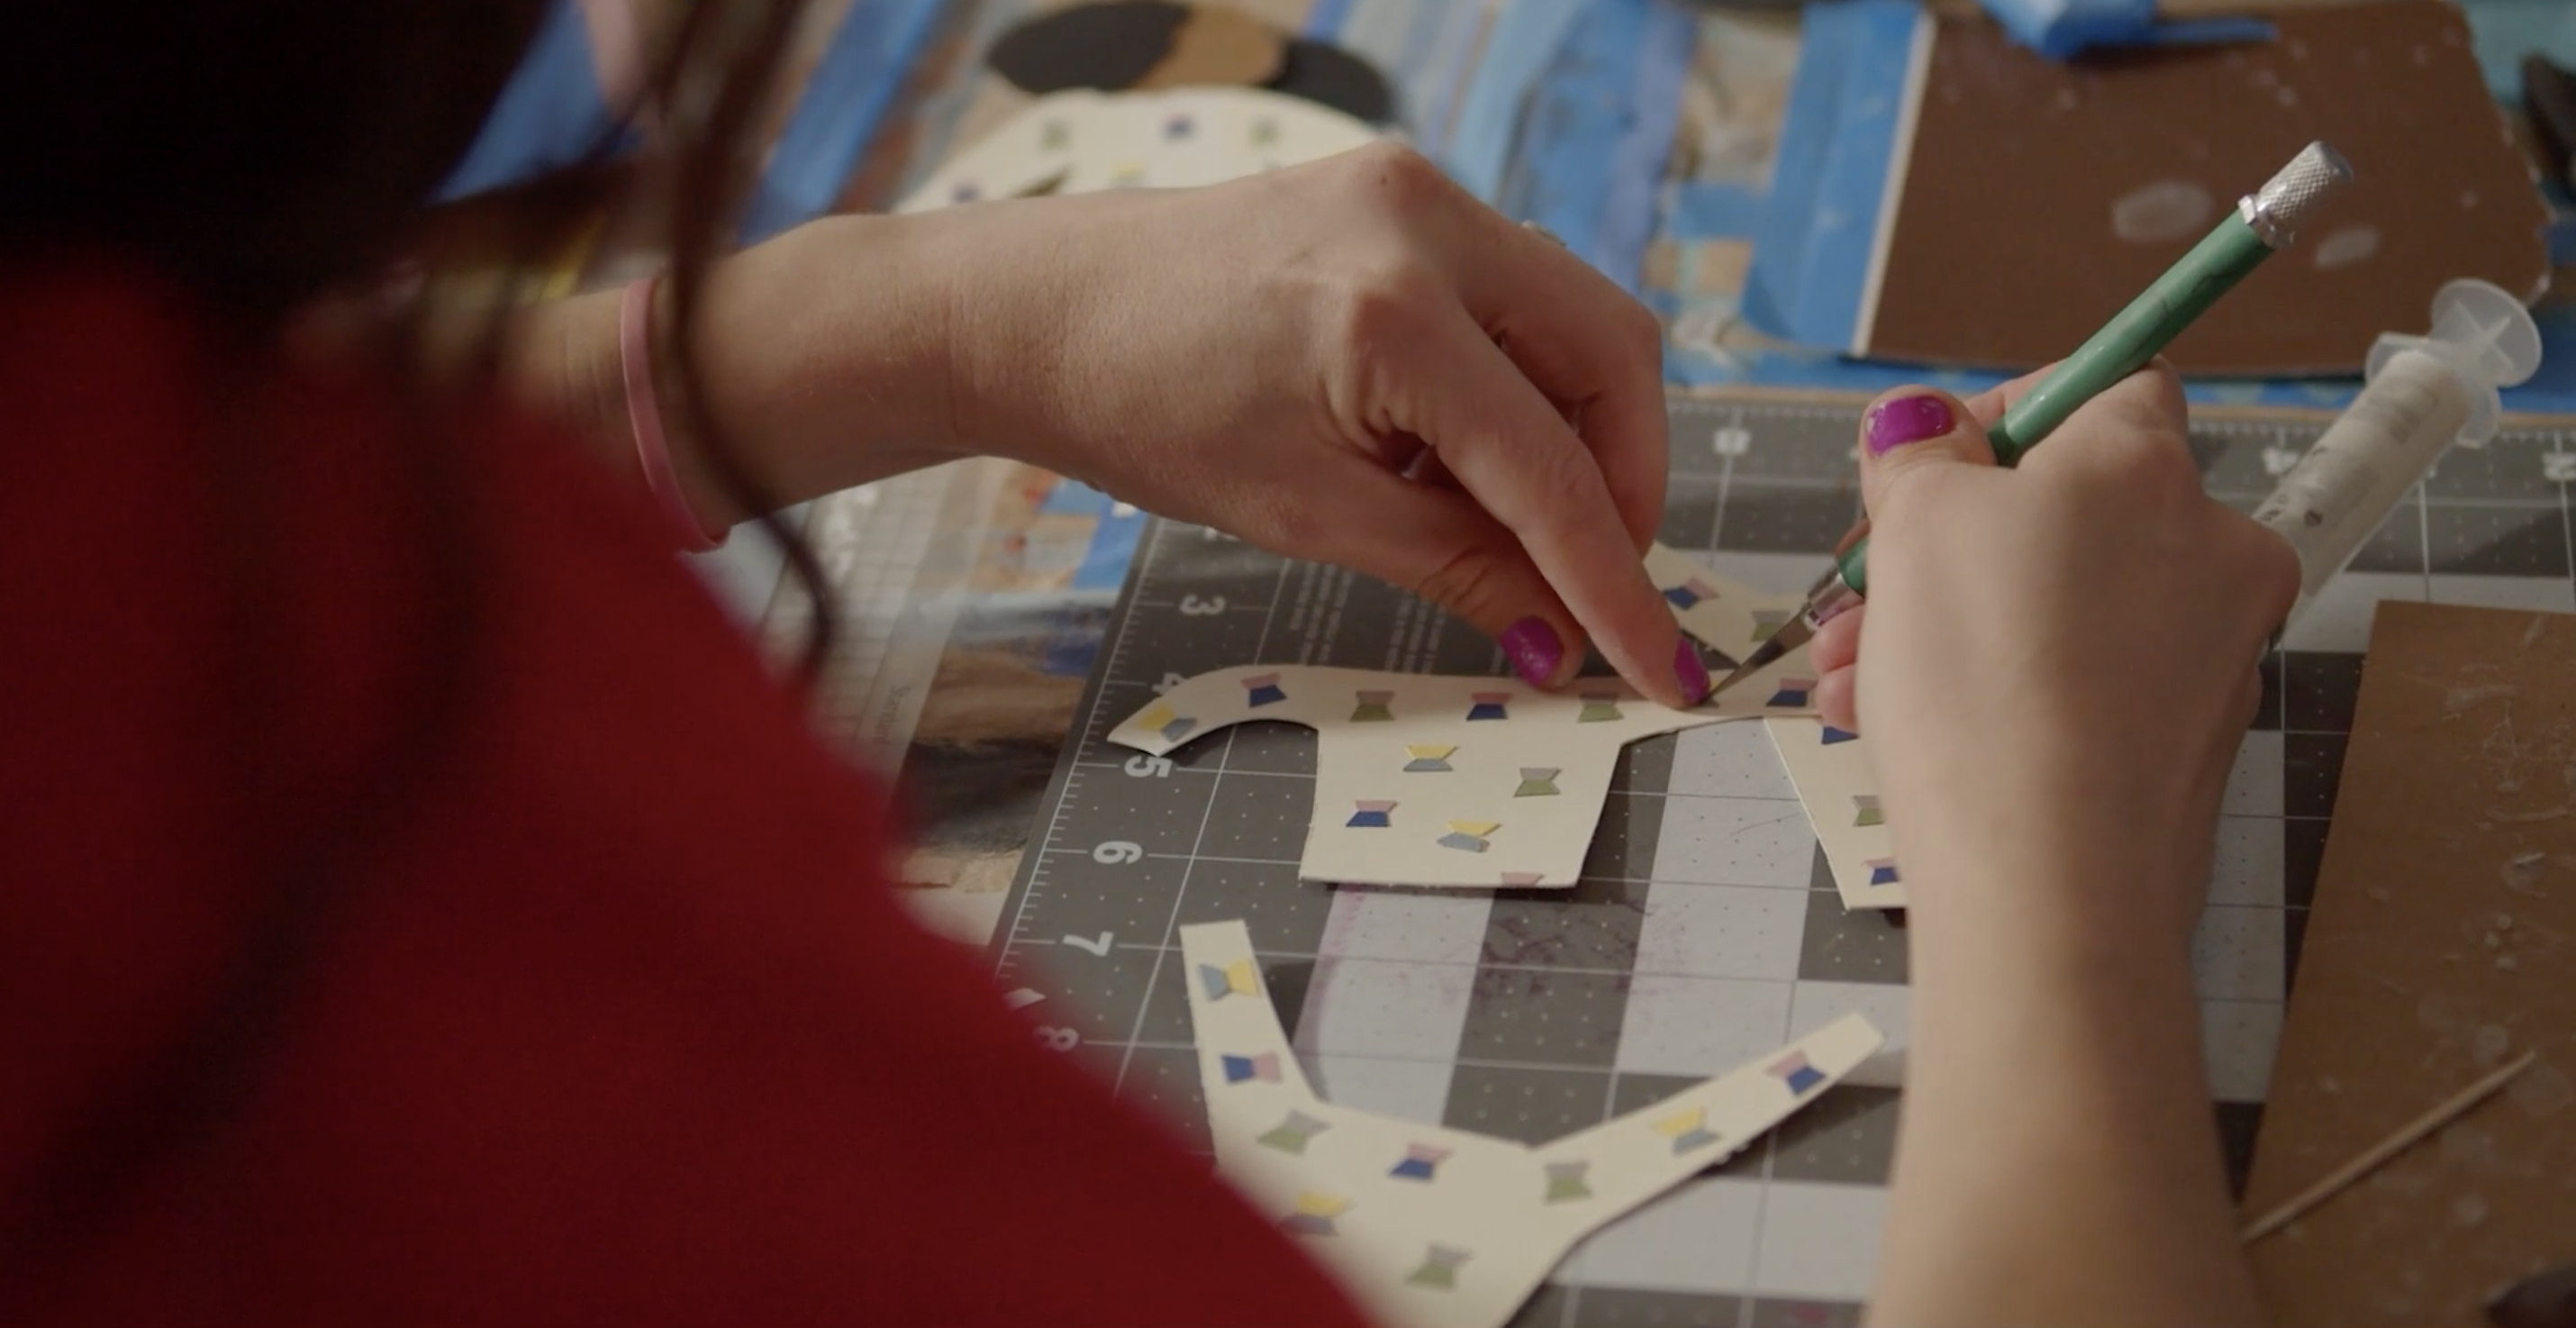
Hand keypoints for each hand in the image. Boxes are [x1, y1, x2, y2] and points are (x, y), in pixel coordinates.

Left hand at [935, 143, 1699, 705]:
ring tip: (1499, 515)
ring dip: (1574, 431)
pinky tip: (1453, 448)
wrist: (1042, 313)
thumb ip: (1456, 568)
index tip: (1661, 663)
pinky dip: (1518, 382)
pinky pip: (1517, 293)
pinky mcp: (1406, 191)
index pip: (1552, 468)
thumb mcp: (1308, 514)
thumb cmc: (1145, 413)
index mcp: (1393, 313)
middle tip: (1592, 578)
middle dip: (1624, 483)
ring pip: (1579, 319)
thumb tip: (1563, 637)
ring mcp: (1422, 191)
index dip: (1616, 579)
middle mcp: (1428, 223)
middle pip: (1614, 358)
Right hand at [1807, 363, 2294, 940]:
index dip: (2007, 412)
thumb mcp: (1913, 525)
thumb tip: (1925, 426)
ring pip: (2060, 608)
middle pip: (2067, 512)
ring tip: (1851, 678)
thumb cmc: (1984, 678)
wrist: (2049, 883)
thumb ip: (1918, 455)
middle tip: (1858, 592)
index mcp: (2149, 467)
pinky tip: (1904, 729)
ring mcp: (2209, 656)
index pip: (2107, 384)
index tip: (1926, 467)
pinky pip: (2079, 687)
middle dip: (1944, 546)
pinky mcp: (2183, 748)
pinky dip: (1998, 693)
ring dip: (1947, 626)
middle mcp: (2210, 549)